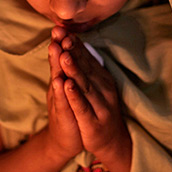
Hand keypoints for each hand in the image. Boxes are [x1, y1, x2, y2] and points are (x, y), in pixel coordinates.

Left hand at [51, 27, 131, 165]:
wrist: (109, 141)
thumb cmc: (96, 109)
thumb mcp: (91, 86)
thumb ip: (83, 66)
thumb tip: (72, 41)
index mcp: (101, 78)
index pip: (85, 58)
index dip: (74, 44)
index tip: (62, 29)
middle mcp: (103, 88)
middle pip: (84, 67)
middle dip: (72, 51)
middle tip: (62, 35)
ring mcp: (99, 105)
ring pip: (84, 85)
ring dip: (74, 69)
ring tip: (64, 54)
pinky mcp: (93, 122)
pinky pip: (82, 107)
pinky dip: (74, 95)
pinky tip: (67, 84)